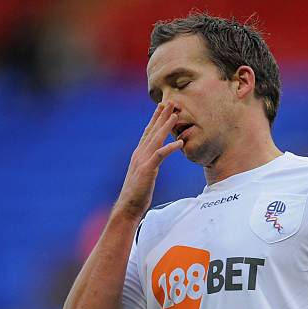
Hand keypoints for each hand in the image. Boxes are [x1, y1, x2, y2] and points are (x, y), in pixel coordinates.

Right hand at [116, 102, 183, 218]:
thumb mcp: (144, 175)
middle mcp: (139, 154)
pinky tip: (179, 142)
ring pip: (156, 139)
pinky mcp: (147, 170)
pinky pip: (159, 156)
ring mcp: (142, 161)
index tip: (162, 107)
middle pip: (152, 131)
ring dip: (166, 126)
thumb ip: (149, 164)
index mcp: (139, 154)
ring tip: (176, 115)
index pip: (148, 132)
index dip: (155, 119)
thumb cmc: (137, 193)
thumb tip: (155, 160)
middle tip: (170, 102)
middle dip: (161, 116)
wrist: (128, 206)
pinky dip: (169, 148)